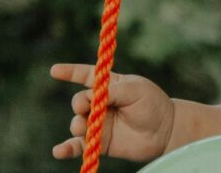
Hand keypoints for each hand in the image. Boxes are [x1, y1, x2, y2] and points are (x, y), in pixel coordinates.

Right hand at [50, 63, 174, 161]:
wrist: (166, 130)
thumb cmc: (153, 104)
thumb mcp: (136, 89)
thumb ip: (113, 91)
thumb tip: (91, 97)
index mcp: (111, 85)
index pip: (86, 76)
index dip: (70, 72)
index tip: (54, 70)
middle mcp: (102, 104)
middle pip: (79, 101)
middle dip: (79, 102)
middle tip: (87, 106)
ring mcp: (100, 123)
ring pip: (77, 122)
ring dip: (77, 124)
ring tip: (85, 126)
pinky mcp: (100, 142)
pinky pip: (79, 146)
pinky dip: (67, 148)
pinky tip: (59, 151)